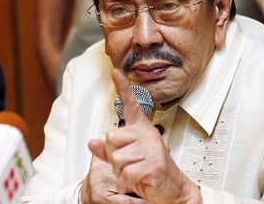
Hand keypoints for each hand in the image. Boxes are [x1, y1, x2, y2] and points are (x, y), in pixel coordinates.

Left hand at [83, 69, 200, 203]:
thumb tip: (91, 142)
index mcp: (142, 130)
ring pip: (116, 158)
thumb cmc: (150, 174)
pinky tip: (140, 182)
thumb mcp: (126, 160)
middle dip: (114, 156)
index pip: (131, 105)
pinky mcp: (153, 164)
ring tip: (137, 173)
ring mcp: (152, 149)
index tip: (115, 72)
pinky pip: (125, 174)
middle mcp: (147, 135)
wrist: (172, 191)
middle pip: (111, 137)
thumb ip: (108, 151)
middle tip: (131, 164)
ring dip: (121, 172)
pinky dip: (127, 183)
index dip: (123, 87)